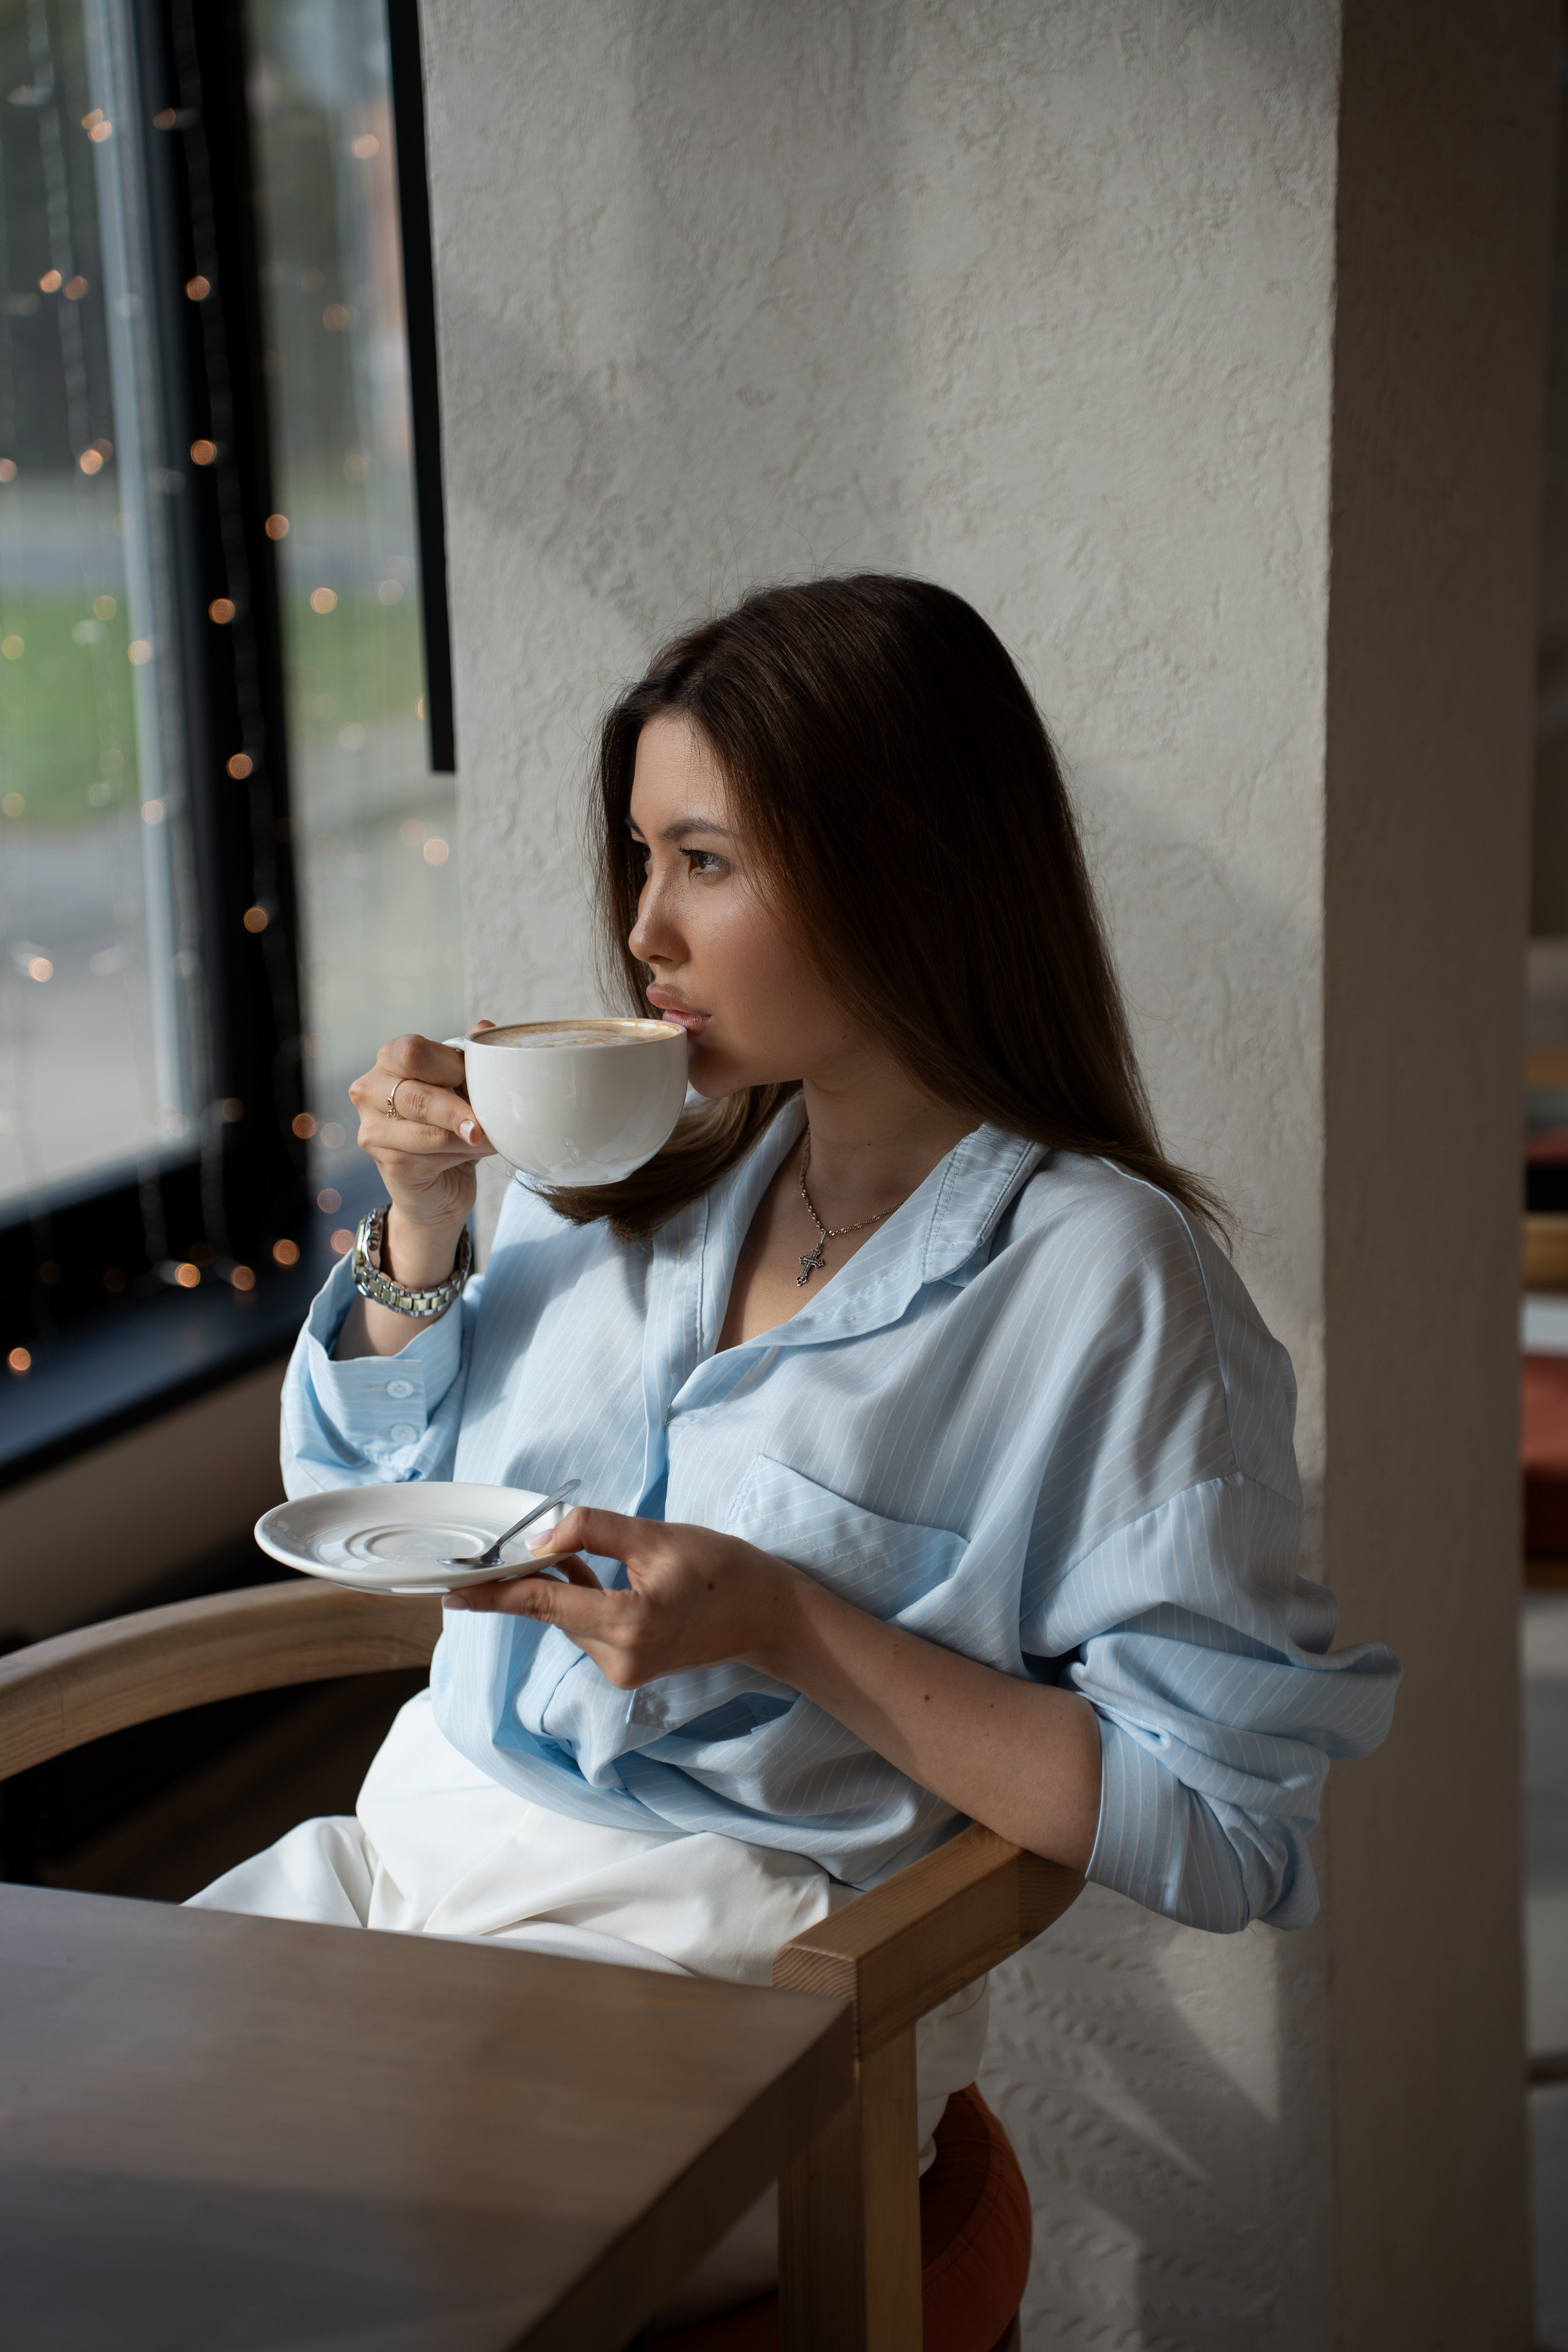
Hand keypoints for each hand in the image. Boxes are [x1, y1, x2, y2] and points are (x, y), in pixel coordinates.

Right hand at [347, 1023, 496, 1285]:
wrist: (440, 1187)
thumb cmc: (451, 1127)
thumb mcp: (463, 1087)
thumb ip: (472, 1058)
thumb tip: (485, 1027)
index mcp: (389, 1060)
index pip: (412, 1050)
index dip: (449, 1065)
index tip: (473, 1077)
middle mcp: (370, 1090)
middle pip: (419, 1094)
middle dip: (462, 1109)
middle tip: (486, 1121)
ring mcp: (373, 1130)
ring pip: (432, 1129)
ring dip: (469, 1136)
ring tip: (487, 1137)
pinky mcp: (389, 1163)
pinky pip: (434, 1154)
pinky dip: (464, 1153)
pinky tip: (471, 1153)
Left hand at [443, 1507, 803, 1687]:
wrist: (768, 1616)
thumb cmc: (724, 1570)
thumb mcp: (658, 1536)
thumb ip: (595, 1532)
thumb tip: (541, 1539)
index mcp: (631, 1624)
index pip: (545, 1605)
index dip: (495, 1595)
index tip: (452, 1592)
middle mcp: (621, 1658)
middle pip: (553, 1613)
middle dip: (524, 1582)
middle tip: (488, 1557)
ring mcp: (624, 1669)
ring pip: (569, 1620)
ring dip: (559, 1587)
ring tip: (573, 1553)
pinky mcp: (628, 1667)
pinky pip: (587, 1627)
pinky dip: (580, 1600)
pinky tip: (582, 1572)